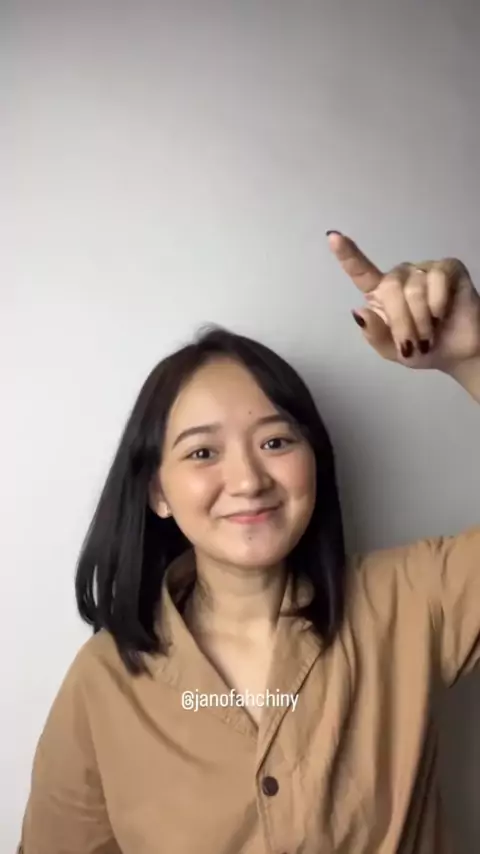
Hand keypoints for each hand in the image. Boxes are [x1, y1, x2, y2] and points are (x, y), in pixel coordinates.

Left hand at [327, 231, 479, 370]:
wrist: (456, 354)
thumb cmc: (422, 349)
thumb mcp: (392, 351)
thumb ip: (374, 335)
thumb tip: (359, 312)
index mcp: (380, 295)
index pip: (360, 272)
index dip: (347, 255)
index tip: (333, 237)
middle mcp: (399, 277)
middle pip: (390, 289)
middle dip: (402, 323)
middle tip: (415, 344)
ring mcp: (423, 270)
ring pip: (413, 289)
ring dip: (422, 320)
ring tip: (431, 333)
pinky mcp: (447, 268)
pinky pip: (437, 279)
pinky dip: (439, 302)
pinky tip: (443, 313)